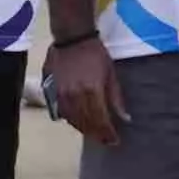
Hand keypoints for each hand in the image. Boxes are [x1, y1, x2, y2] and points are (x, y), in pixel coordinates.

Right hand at [43, 35, 125, 149]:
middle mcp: (76, 96)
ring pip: (73, 120)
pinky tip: (78, 122)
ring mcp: (62, 94)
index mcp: (93, 91)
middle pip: (87, 123)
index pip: (101, 120)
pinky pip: (62, 112)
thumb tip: (126, 118)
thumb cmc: (95, 54)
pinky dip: (71, 120)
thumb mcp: (111, 74)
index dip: (108, 133)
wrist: (72, 37)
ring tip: (93, 133)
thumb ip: (116, 98)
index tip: (115, 141)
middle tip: (106, 141)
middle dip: (98, 134)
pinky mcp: (53, 91)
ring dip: (84, 129)